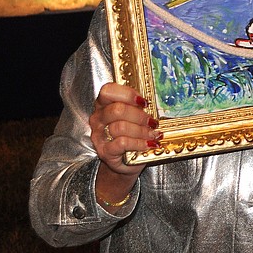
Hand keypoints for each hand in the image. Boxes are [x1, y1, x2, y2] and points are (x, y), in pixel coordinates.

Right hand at [89, 83, 160, 204]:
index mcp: (104, 104)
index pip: (108, 91)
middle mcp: (98, 118)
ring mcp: (99, 135)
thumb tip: (154, 103)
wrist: (126, 161)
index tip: (144, 102)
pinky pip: (122, 143)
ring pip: (120, 127)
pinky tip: (149, 144)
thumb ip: (138, 107)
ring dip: (142, 131)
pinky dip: (139, 143)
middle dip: (140, 116)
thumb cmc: (131, 135)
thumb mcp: (134, 118)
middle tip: (152, 122)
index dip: (128, 94)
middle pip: (117, 110)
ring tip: (154, 135)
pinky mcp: (104, 151)